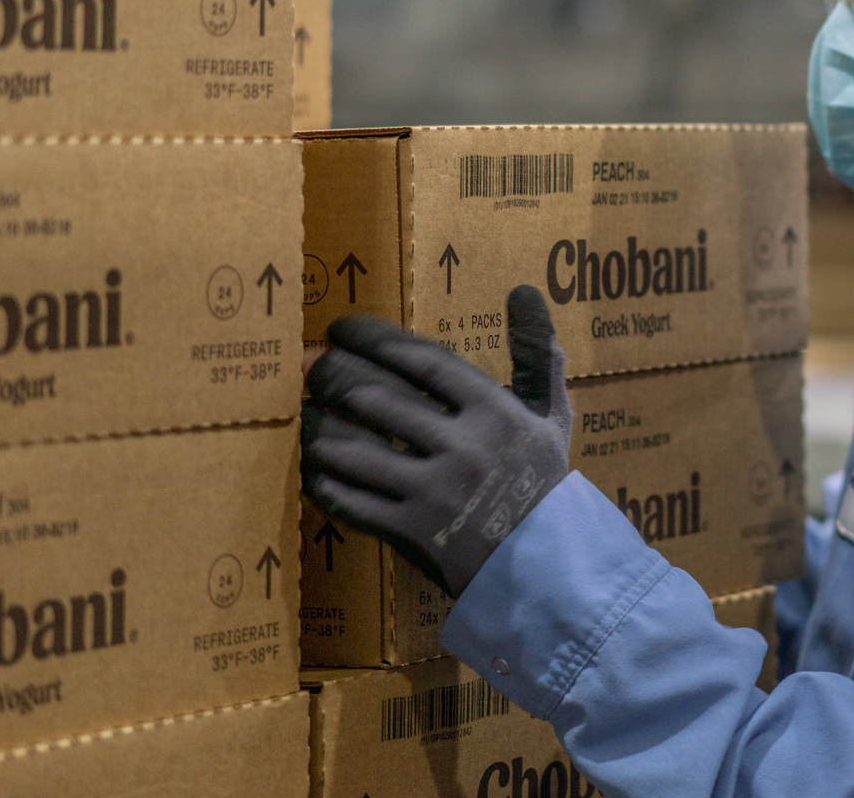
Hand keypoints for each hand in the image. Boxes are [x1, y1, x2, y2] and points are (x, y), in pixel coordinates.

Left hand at [302, 285, 571, 597]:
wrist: (545, 563)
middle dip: (332, 376)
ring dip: (317, 429)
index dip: (371, 338)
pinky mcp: (410, 533)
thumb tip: (523, 289)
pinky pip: (350, 502)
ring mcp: (432, 493)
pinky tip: (312, 467)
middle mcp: (460, 447)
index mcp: (492, 411)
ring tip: (302, 413)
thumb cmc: (542, 481)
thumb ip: (537, 352)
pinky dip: (323, 482)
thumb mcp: (551, 414)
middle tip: (310, 367)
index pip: (419, 359)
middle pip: (376, 399)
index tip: (340, 329)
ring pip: (352, 451)